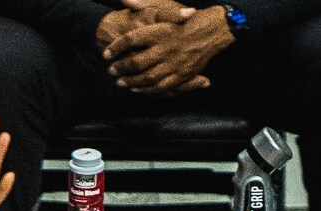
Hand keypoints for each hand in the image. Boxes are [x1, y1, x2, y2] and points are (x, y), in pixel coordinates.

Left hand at [106, 2, 232, 92]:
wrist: (214, 29)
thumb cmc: (187, 18)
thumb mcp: (166, 6)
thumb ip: (144, 3)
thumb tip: (125, 0)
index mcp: (160, 30)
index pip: (131, 39)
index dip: (116, 48)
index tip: (106, 53)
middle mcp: (166, 47)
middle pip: (136, 62)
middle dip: (121, 68)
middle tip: (111, 71)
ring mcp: (174, 63)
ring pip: (147, 78)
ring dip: (131, 82)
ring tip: (121, 82)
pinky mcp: (182, 75)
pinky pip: (161, 88)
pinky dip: (147, 91)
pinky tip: (138, 90)